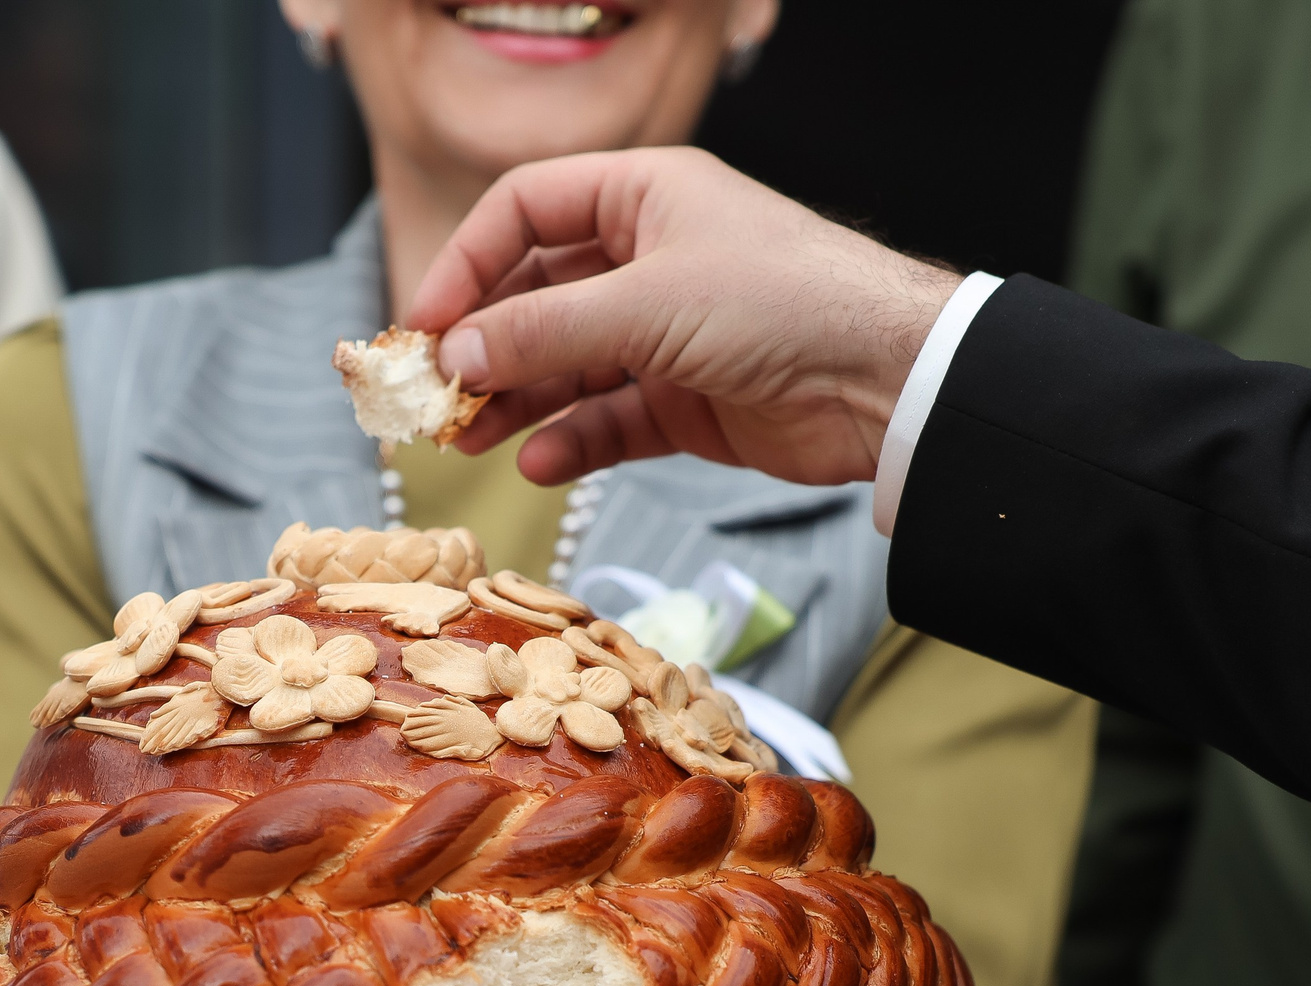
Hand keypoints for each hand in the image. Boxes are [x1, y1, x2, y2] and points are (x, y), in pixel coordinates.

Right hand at [405, 147, 960, 490]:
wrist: (886, 382)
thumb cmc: (784, 303)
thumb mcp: (647, 306)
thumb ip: (543, 332)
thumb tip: (453, 354)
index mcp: (643, 198)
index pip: (525, 211)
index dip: (468, 262)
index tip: (424, 322)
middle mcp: (649, 259)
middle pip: (535, 295)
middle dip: (482, 346)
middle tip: (431, 394)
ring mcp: (665, 333)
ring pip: (563, 365)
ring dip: (512, 401)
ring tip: (466, 438)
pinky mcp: (684, 401)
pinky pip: (605, 420)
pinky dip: (568, 441)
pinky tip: (537, 463)